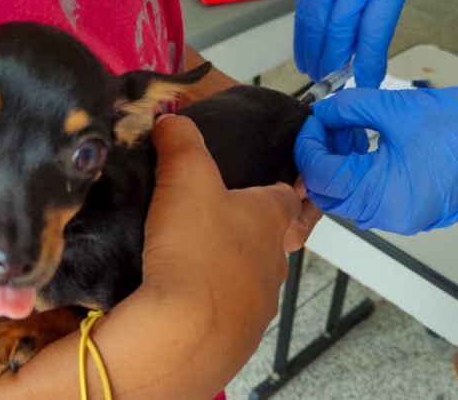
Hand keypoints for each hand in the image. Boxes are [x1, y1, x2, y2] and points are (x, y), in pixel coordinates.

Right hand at [134, 115, 304, 394]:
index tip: (255, 182)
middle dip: (242, 229)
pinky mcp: (238, 338)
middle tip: (204, 220)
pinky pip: (228, 313)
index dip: (272, 185)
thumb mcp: (186, 177)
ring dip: (225, 269)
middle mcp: (275, 262)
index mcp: (272, 219)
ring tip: (186, 261)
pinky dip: (210, 304)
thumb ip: (180, 141)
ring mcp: (259, 304)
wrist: (186, 332)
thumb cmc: (196, 247)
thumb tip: (170, 120)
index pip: (287, 195)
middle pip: (267, 238)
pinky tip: (181, 299)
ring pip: (248, 278)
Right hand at [294, 0, 416, 85]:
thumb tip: (367, 61)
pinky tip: (305, 49)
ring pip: (313, 26)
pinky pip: (302, 11)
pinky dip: (302, 35)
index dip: (368, 65)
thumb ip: (379, 23)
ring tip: (314, 72)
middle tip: (331, 84)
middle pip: (336, 34)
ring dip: (311, 54)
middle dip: (331, 64)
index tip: (366, 84)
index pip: (372, 36)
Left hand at [294, 88, 457, 234]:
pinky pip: (368, 198)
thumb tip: (322, 112)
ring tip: (350, 130)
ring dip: (338, 165)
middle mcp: (388, 216)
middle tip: (327, 125)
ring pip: (347, 197)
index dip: (308, 146)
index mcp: (383, 194)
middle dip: (320, 158)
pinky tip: (365, 145)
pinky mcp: (407, 212)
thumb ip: (348, 109)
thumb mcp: (394, 108)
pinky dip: (357, 174)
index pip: (322, 176)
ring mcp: (399, 218)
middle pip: (329, 193)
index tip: (313, 121)